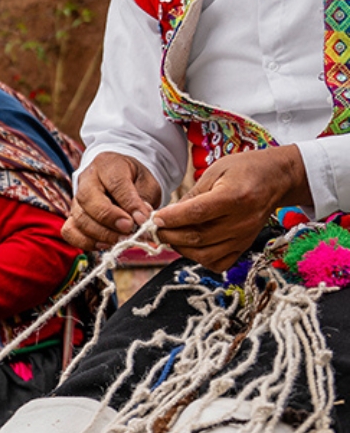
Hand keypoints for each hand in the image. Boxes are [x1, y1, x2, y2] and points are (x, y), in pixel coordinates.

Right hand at [63, 152, 161, 250]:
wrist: (119, 180)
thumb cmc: (134, 181)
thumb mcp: (146, 183)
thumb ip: (144, 200)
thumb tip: (141, 219)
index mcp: (107, 165)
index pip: (115, 184)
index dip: (129, 203)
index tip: (142, 219)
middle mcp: (86, 180)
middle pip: (89, 200)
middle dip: (110, 219)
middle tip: (129, 230)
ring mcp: (76, 199)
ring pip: (79, 218)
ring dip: (102, 234)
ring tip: (121, 240)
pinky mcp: (72, 217)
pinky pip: (70, 232)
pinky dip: (86, 242)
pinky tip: (105, 245)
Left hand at [153, 146, 309, 271]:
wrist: (277, 179)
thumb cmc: (244, 169)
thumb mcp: (216, 171)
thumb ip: (192, 195)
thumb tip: (167, 215)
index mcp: (234, 196)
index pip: (196, 213)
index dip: (171, 218)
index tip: (154, 218)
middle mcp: (241, 221)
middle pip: (198, 238)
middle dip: (170, 235)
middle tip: (155, 228)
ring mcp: (245, 237)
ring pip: (205, 255)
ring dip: (181, 248)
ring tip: (170, 235)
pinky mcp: (245, 246)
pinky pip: (218, 263)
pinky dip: (200, 258)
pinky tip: (191, 245)